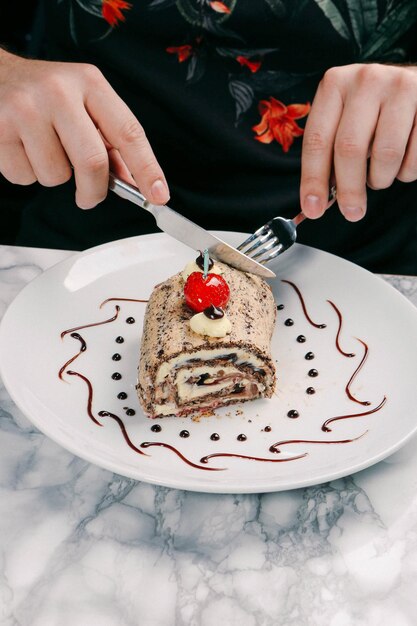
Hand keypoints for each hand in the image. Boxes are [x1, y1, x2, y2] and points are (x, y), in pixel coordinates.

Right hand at [0, 50, 168, 208]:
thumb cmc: (44, 95)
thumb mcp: (83, 105)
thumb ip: (110, 143)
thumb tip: (134, 182)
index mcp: (90, 84)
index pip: (129, 133)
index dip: (148, 169)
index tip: (159, 196)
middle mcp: (59, 92)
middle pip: (93, 162)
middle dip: (94, 191)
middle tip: (89, 197)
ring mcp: (26, 109)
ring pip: (56, 175)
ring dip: (54, 177)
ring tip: (42, 150)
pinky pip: (25, 177)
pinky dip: (26, 174)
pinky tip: (21, 148)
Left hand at [300, 63, 416, 221]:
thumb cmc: (374, 111)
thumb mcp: (345, 120)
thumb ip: (330, 154)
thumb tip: (318, 201)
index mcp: (335, 84)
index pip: (317, 140)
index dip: (313, 180)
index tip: (313, 209)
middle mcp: (365, 80)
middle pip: (349, 149)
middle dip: (349, 189)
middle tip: (352, 212)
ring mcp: (400, 87)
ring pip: (386, 155)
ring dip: (381, 178)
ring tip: (380, 175)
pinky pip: (415, 156)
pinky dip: (406, 172)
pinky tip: (402, 162)